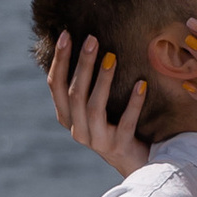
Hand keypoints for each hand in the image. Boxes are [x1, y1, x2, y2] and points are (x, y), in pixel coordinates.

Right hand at [48, 29, 149, 175]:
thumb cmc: (114, 124)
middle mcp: (77, 130)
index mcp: (67, 117)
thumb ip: (86, 84)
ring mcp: (98, 141)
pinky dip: (133, 103)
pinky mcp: (119, 147)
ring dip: (103, 81)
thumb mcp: (94, 106)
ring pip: (94, 108)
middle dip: (82, 64)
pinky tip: (141, 84)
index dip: (59, 60)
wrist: (137, 162)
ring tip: (112, 57)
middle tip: (92, 38)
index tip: (65, 34)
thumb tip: (87, 42)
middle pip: (74, 94)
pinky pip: (126, 123)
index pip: (55, 86)